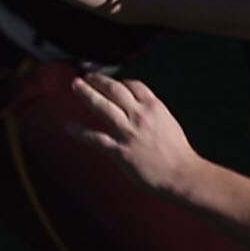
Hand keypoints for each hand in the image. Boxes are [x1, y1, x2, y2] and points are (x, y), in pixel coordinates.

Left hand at [68, 72, 199, 196]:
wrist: (181, 174)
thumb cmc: (178, 153)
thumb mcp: (169, 123)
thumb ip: (153, 114)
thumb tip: (142, 111)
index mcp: (154, 107)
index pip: (133, 85)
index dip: (120, 81)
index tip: (111, 82)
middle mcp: (139, 115)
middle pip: (114, 90)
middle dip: (98, 80)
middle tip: (86, 77)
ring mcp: (128, 132)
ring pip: (102, 106)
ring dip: (87, 94)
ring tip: (75, 86)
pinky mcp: (119, 150)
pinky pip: (95, 138)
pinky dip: (80, 132)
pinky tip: (68, 127)